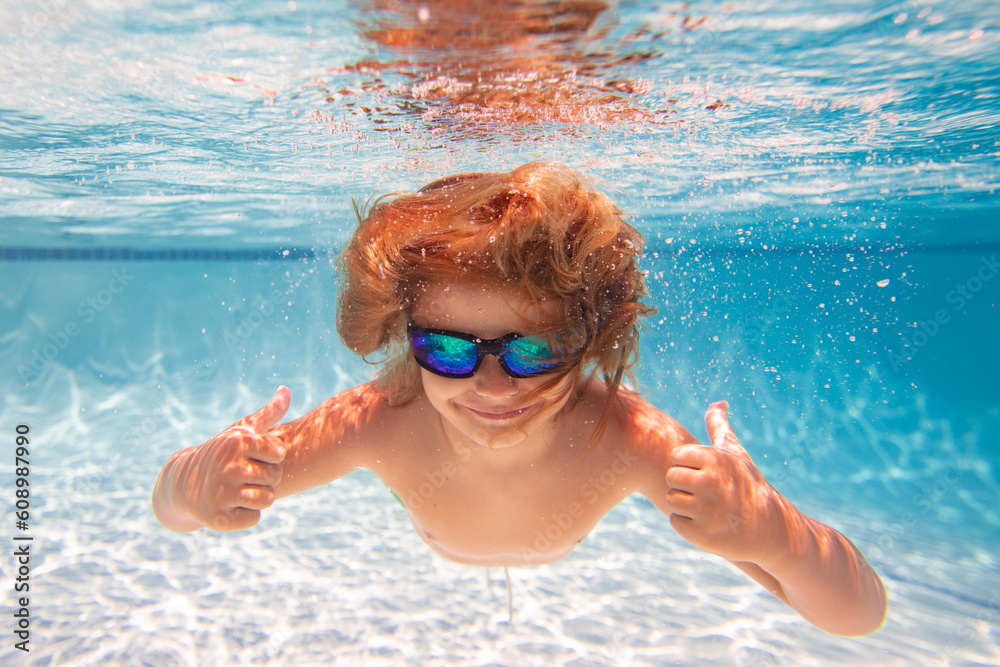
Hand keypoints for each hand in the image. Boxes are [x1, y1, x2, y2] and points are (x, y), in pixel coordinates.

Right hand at [168, 386, 289, 530]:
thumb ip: (268, 413)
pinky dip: (247, 514)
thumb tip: (287, 390)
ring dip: (258, 497)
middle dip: (266, 478)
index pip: (278, 453)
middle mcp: (229, 467)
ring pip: (266, 499)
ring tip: (242, 489)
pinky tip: (233, 505)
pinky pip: (253, 518)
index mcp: (237, 443)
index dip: (272, 457)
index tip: (258, 457)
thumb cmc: (222, 453)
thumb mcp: (241, 431)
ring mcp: (222, 493)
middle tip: (247, 475)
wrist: (183, 483)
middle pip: (274, 477)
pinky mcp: (218, 518)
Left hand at [664, 401, 789, 564]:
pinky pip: (675, 522)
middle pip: (671, 477)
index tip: (707, 473)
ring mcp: (706, 511)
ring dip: (686, 505)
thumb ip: (720, 426)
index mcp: (715, 460)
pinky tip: (708, 523)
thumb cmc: (749, 486)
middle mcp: (710, 483)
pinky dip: (688, 525)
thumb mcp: (737, 454)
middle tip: (707, 493)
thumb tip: (719, 402)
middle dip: (685, 485)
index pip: (676, 455)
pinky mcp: (702, 535)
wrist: (771, 530)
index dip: (689, 465)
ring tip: (708, 507)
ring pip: (671, 499)